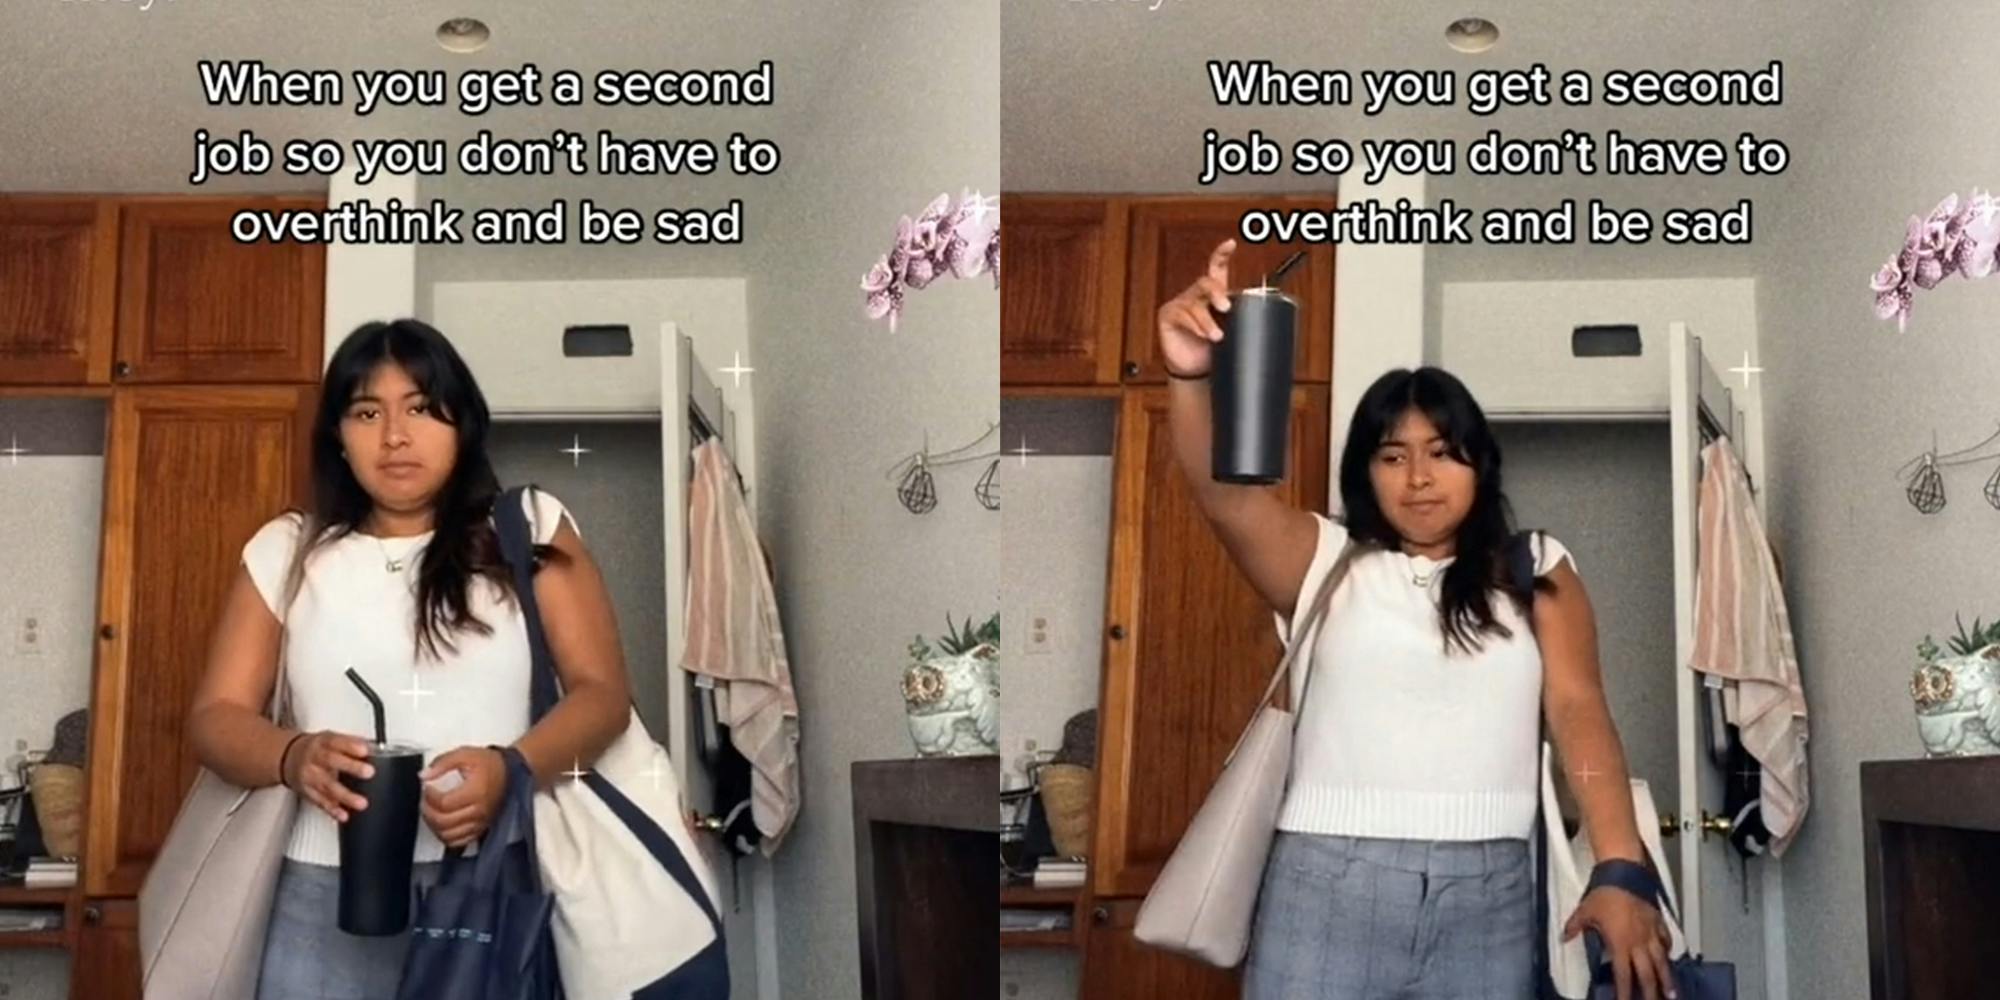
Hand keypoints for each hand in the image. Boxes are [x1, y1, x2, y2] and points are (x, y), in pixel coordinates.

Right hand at [283, 730, 373, 823]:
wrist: (288, 758)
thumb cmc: (316, 748)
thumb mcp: (331, 738)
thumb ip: (352, 743)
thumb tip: (375, 747)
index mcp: (323, 742)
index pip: (336, 741)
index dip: (350, 746)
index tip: (365, 750)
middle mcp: (315, 759)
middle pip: (331, 762)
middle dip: (351, 767)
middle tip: (369, 772)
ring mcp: (310, 776)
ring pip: (327, 786)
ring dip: (345, 796)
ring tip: (361, 803)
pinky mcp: (307, 792)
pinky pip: (320, 802)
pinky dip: (332, 809)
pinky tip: (343, 814)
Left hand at [420, 746, 508, 847]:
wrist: (509, 772)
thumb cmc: (489, 764)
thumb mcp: (465, 754)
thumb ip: (442, 763)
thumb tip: (424, 775)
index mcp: (475, 792)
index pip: (443, 803)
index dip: (429, 796)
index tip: (428, 787)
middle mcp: (479, 811)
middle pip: (443, 821)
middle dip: (428, 811)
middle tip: (426, 800)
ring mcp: (480, 822)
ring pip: (448, 835)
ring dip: (434, 825)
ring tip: (432, 812)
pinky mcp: (481, 828)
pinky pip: (458, 842)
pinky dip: (446, 836)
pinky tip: (442, 825)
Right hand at [1155, 238, 1234, 376]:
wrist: (1196, 372)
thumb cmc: (1214, 349)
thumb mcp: (1232, 333)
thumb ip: (1241, 322)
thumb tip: (1264, 319)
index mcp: (1213, 294)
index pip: (1216, 268)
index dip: (1222, 254)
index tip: (1230, 244)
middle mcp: (1196, 295)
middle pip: (1206, 283)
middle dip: (1216, 293)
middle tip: (1226, 308)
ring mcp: (1181, 304)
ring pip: (1195, 304)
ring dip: (1207, 321)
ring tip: (1217, 336)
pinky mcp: (1168, 316)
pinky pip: (1182, 315)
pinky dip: (1194, 326)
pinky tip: (1201, 335)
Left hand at [1564, 885, 1675, 999]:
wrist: (1624, 872)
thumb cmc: (1605, 892)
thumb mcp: (1585, 911)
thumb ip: (1575, 926)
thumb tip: (1565, 936)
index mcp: (1620, 944)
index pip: (1623, 976)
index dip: (1624, 993)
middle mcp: (1639, 943)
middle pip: (1648, 975)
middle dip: (1651, 993)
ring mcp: (1651, 933)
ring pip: (1662, 962)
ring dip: (1667, 979)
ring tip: (1672, 994)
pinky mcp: (1659, 922)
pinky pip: (1666, 941)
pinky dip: (1668, 951)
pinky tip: (1668, 958)